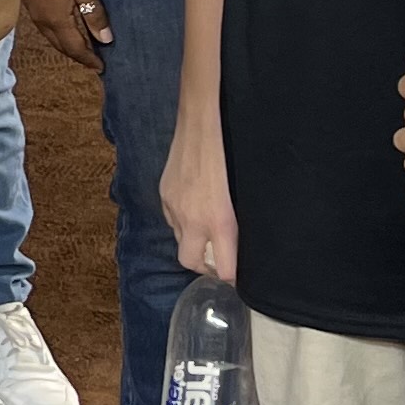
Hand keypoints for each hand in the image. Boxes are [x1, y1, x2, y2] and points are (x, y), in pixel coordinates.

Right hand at [20, 0, 112, 71]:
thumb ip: (94, 14)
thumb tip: (105, 38)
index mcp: (57, 20)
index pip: (75, 47)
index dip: (89, 58)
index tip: (101, 67)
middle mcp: (43, 19)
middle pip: (61, 44)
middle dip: (77, 53)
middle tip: (91, 59)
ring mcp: (33, 10)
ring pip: (51, 35)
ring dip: (66, 43)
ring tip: (79, 44)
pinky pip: (44, 24)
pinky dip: (57, 31)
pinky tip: (61, 24)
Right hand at [161, 108, 237, 282]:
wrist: (200, 127)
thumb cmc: (230, 157)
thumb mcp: (241, 196)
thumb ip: (235, 222)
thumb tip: (236, 241)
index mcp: (220, 221)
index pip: (223, 269)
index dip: (231, 277)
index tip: (238, 276)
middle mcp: (194, 220)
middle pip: (191, 263)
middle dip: (203, 267)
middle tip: (217, 261)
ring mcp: (175, 208)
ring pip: (180, 240)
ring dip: (192, 241)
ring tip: (205, 231)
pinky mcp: (164, 195)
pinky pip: (171, 220)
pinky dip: (181, 221)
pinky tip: (191, 207)